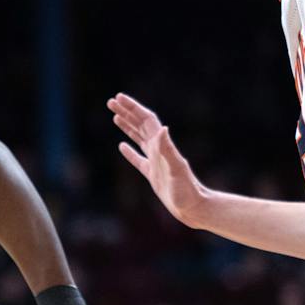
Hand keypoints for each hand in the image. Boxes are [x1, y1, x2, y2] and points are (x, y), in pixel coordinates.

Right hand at [108, 94, 209, 228]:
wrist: (193, 206)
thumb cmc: (186, 189)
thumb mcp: (177, 168)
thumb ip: (168, 148)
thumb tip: (162, 129)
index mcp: (161, 145)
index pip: (145, 120)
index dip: (132, 108)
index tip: (118, 98)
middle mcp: (158, 149)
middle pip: (139, 125)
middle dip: (126, 112)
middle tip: (111, 102)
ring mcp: (155, 160)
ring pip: (138, 138)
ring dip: (127, 126)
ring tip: (115, 116)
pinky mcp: (152, 173)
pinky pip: (137, 158)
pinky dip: (129, 151)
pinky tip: (122, 146)